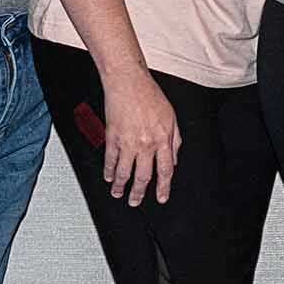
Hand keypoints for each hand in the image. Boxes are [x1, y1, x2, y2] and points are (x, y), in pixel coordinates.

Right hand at [95, 63, 182, 204]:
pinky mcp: (112, 137)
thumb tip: (174, 159)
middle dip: (139, 193)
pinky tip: (109, 177)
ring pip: (125, 172)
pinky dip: (109, 171)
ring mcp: (128, 142)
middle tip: (135, 202)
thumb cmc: (149, 95)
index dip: (163, 187)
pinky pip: (110, 160)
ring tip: (118, 193)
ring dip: (121, 186)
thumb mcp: (171, 117)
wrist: (127, 82)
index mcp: (162, 139)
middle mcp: (146, 143)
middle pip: (143, 176)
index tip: (161, 198)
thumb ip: (175, 141)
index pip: (165, 170)